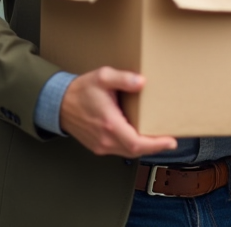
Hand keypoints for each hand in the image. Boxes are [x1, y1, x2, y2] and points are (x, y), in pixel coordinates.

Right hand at [59, 66, 177, 157]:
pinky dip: (132, 146)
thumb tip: (142, 82)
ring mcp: (101, 145)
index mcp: (109, 123)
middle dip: (155, 147)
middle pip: (135, 151)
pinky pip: (119, 151)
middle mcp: (105, 139)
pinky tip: (139, 138)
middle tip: (170, 140)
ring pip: (128, 153)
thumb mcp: (102, 77)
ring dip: (144, 147)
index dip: (156, 145)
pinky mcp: (98, 146)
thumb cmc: (81, 90)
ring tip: (158, 139)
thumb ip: (123, 78)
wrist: (59, 103)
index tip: (171, 141)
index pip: (136, 143)